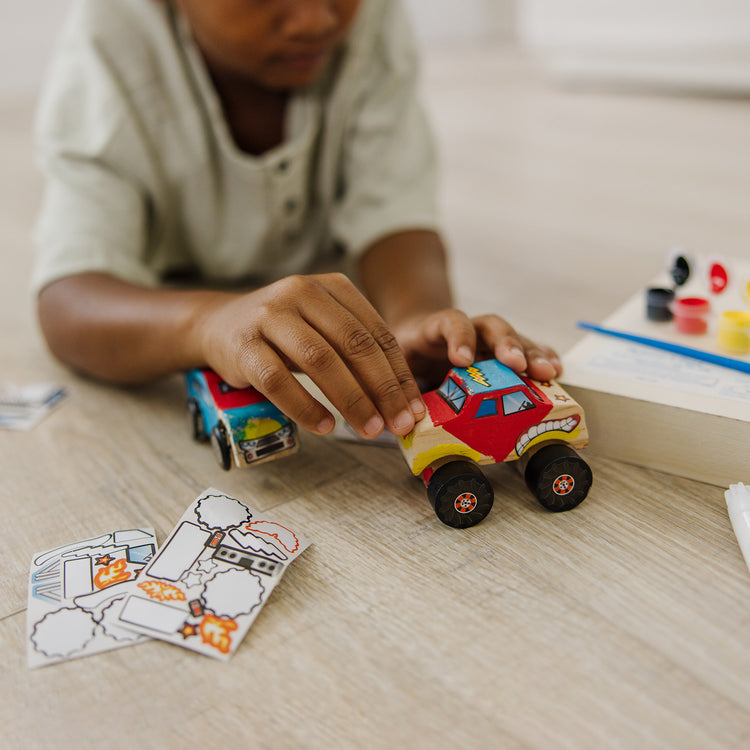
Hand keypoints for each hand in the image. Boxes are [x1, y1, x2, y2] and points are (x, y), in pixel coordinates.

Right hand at [196, 273, 425, 437]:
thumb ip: (357, 352)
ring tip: (369, 429)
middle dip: (383, 390)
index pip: (377, 333)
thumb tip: (399, 401)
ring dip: (351, 400)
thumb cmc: (283, 333)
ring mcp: (270, 315)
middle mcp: (302, 292)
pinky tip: (325, 426)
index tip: (413, 409)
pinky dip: (306, 407)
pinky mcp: (243, 344)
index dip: (399, 375)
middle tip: (399, 425)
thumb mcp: (322, 327)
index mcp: (332, 287)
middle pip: (354, 344)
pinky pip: (279, 380)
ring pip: (321, 360)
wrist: (217, 325)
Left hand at [391, 310, 562, 386]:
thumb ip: (397, 385)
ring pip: (514, 339)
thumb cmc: (408, 353)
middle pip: (491, 326)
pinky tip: (555, 371)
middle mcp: (469, 329)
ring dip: (531, 354)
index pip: (451, 323)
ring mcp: (488, 339)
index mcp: (437, 329)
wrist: (418, 335)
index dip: (459, 338)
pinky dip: (542, 358)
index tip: (462, 360)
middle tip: (518, 364)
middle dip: (506, 344)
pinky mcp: (502, 351)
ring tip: (547, 372)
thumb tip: (393, 420)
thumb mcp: (396, 364)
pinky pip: (526, 351)